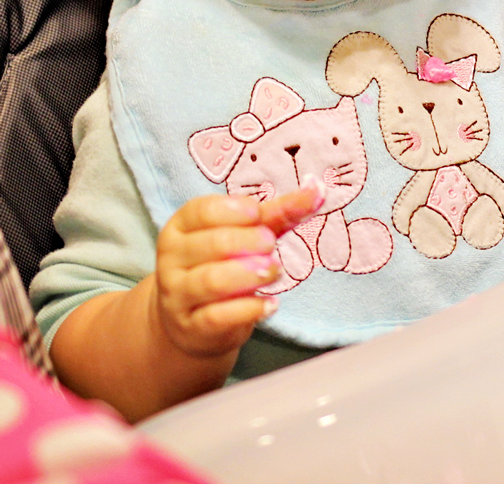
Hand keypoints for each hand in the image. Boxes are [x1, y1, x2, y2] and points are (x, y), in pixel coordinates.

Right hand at [153, 181, 323, 358]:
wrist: (192, 321)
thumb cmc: (223, 263)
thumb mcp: (246, 233)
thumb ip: (279, 212)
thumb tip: (319, 189)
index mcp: (182, 227)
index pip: (201, 211)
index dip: (233, 210)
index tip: (257, 213)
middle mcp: (173, 259)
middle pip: (213, 244)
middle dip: (249, 242)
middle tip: (271, 245)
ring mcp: (178, 295)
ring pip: (212, 280)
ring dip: (250, 274)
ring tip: (273, 271)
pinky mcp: (191, 326)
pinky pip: (218, 317)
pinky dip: (249, 309)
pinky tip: (270, 304)